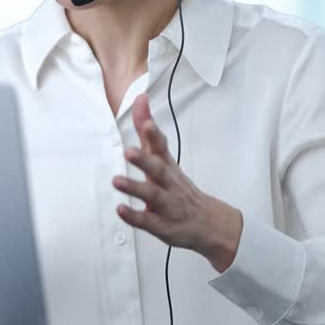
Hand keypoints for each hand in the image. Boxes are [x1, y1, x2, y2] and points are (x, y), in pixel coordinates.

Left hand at [112, 93, 243, 272]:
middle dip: (144, 160)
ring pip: (152, 195)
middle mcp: (168, 183)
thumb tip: (140, 99)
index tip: (147, 122)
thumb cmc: (179, 188)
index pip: (161, 148)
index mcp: (168, 167)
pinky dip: (134, 216)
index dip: (154, 135)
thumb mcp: (165, 160)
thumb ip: (148, 132)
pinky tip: (120, 210)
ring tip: (116, 181)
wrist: (208, 223)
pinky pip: (147, 221)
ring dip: (135, 187)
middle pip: (158, 169)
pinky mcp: (161, 225)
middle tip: (128, 151)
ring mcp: (166, 205)